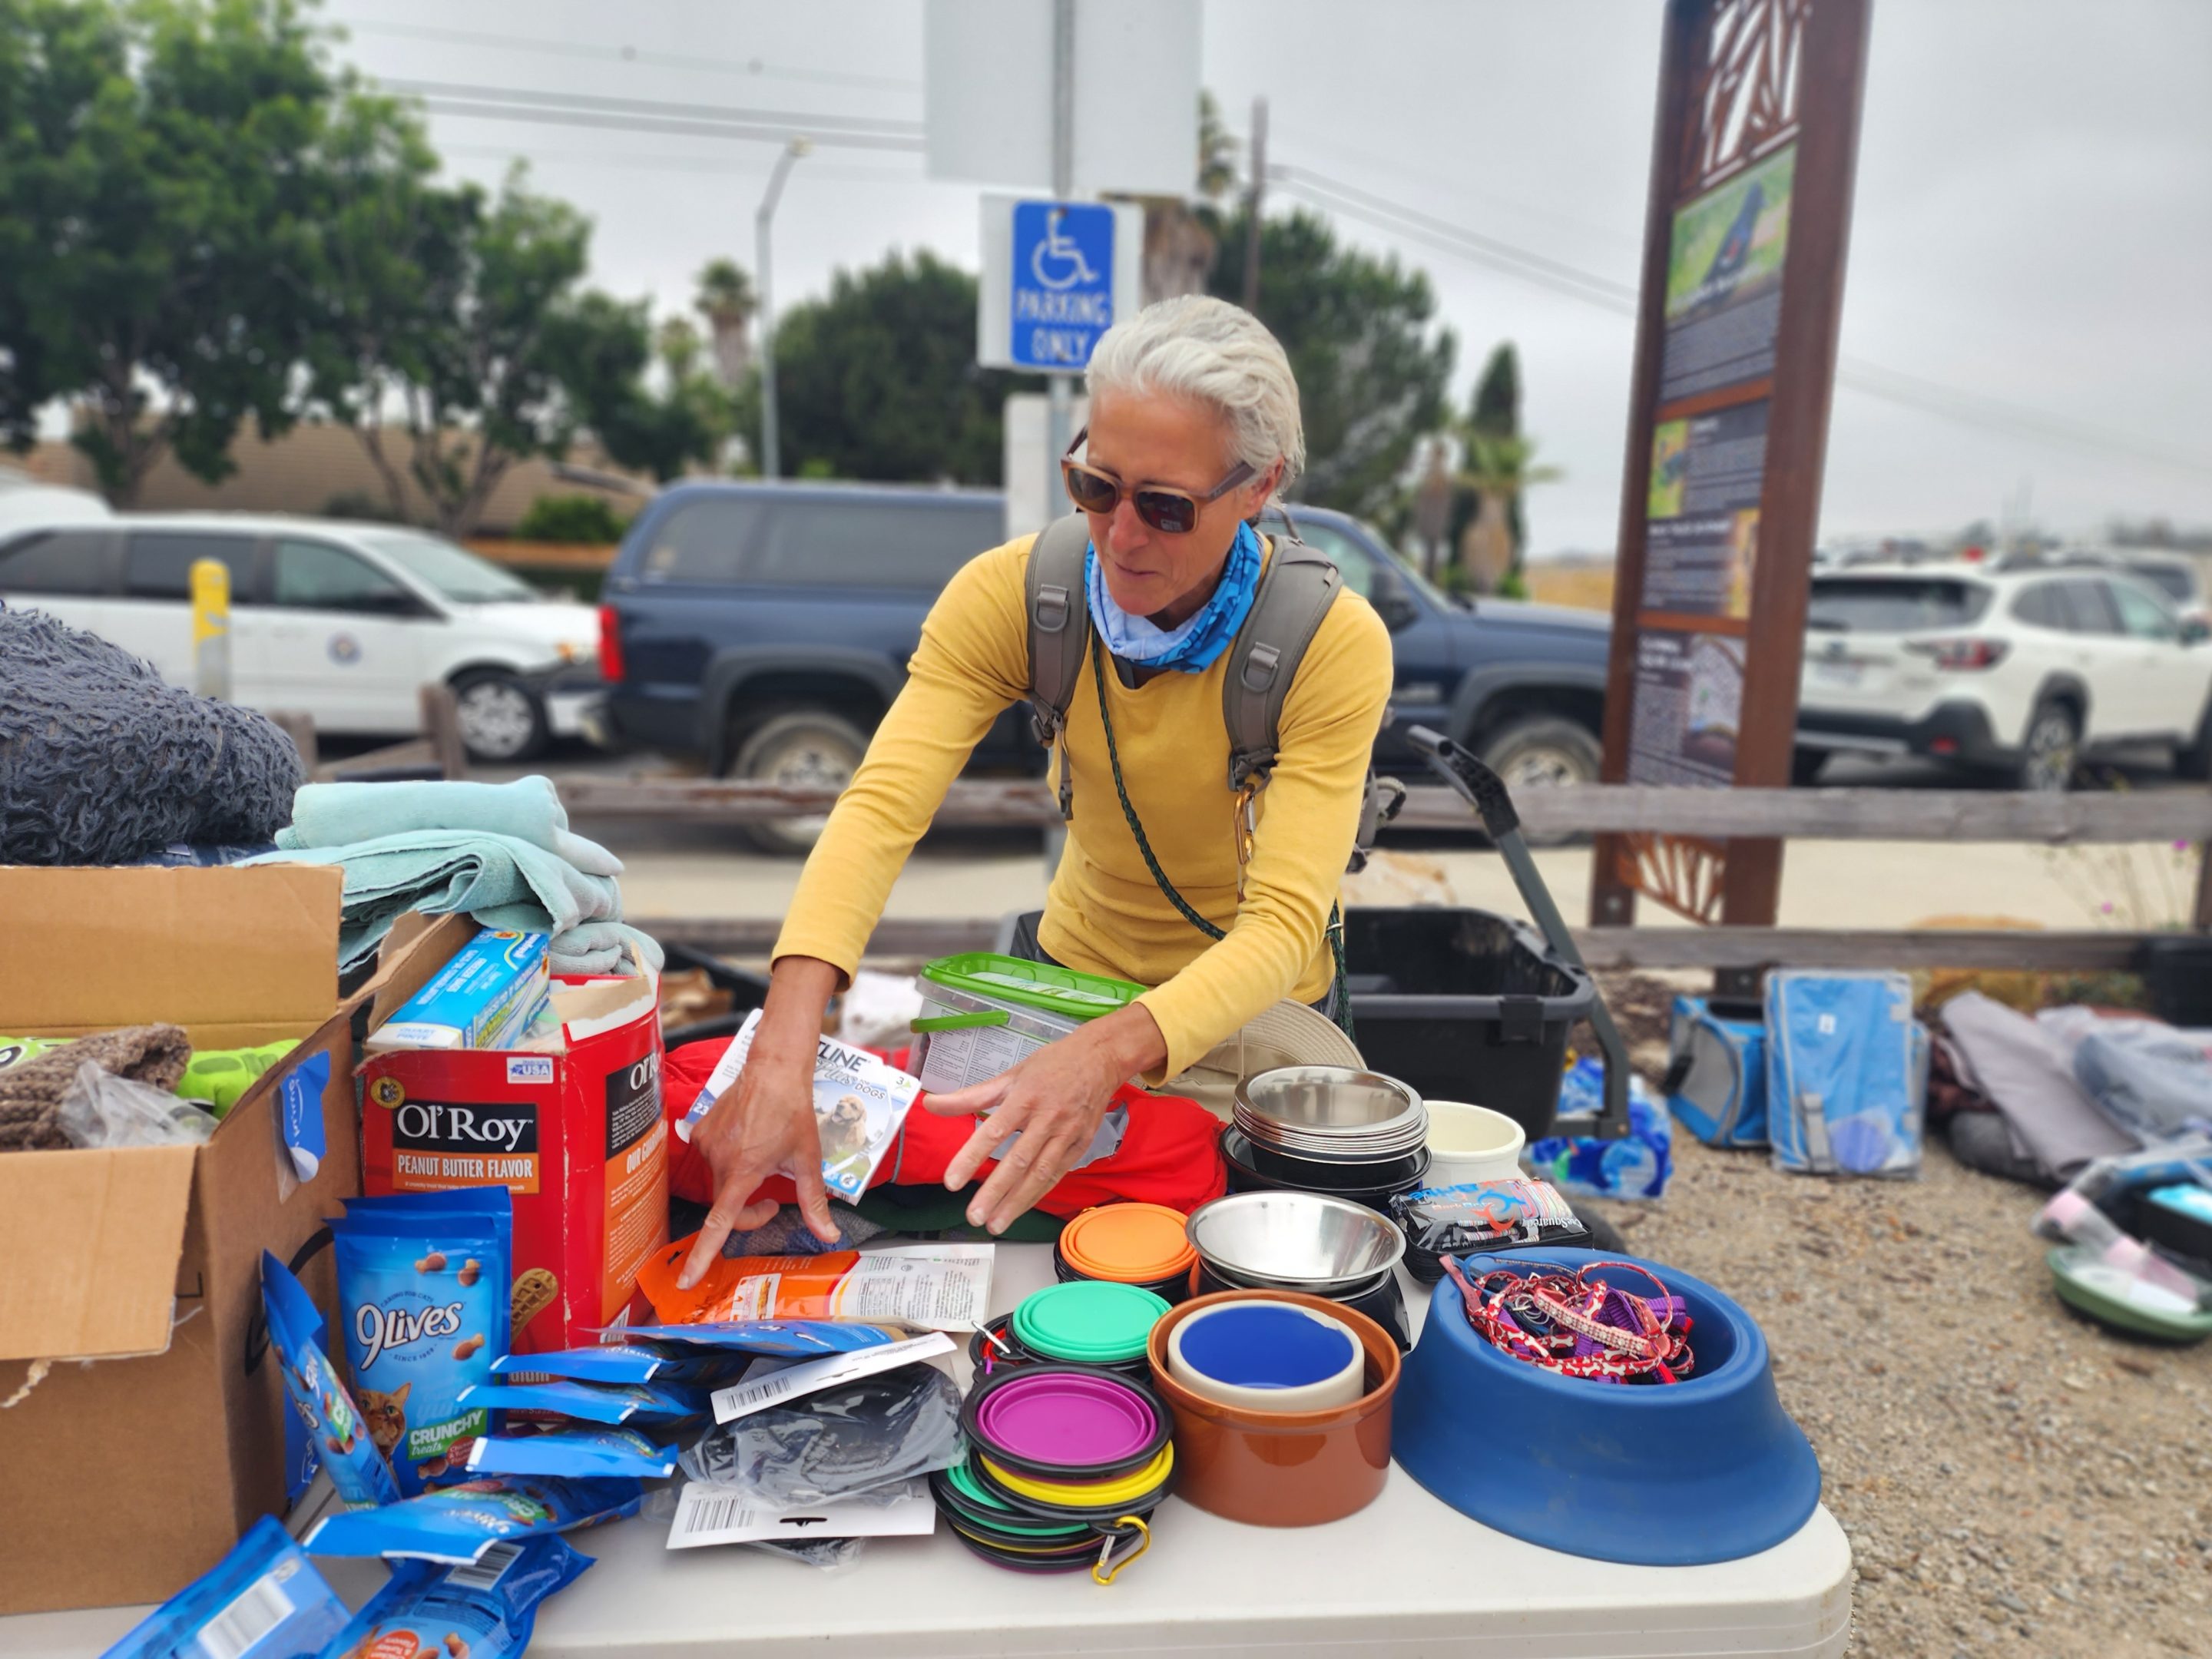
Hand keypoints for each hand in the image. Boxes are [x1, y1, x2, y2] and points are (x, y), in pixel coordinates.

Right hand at [678, 957, 842, 1287]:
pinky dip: (728, 1162)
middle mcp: (718, 1160)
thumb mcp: (809, 1161)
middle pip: (724, 1205)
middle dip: (747, 1212)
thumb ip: (814, 1202)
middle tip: (773, 1200)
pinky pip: (711, 1159)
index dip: (702, 1256)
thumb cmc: (794, 1112)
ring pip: (719, 1182)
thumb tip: (827, 1235)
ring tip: (764, 1161)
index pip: (720, 1224)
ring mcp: (706, 1144)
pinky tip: (748, 1143)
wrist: (774, 1069)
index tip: (685, 1280)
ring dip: (739, 1185)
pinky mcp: (700, 1130)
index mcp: (743, 1172)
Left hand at [922, 1004, 1166, 1232]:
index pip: (994, 1132)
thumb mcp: (1010, 1075)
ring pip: (1040, 1174)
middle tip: (974, 1216)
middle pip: (1018, 1161)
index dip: (971, 1158)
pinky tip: (1020, 1207)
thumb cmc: (1051, 1065)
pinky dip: (1038, 1193)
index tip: (952, 1181)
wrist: (1100, 1058)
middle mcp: (1047, 1118)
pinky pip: (1057, 1174)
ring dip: (1016, 1202)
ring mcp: (1067, 1134)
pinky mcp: (1080, 1145)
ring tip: (995, 1223)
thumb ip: (970, 1096)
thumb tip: (931, 1104)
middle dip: (995, 1192)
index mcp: (1025, 1098)